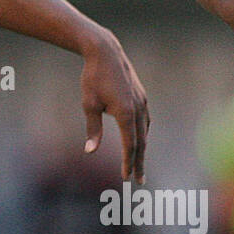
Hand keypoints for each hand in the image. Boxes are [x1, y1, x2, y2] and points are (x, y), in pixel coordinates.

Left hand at [80, 28, 149, 182]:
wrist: (105, 52)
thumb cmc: (93, 78)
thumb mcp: (89, 104)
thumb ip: (93, 129)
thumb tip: (90, 151)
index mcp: (125, 112)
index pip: (130, 144)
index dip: (128, 162)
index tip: (125, 178)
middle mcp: (138, 108)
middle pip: (141, 141)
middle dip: (139, 162)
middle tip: (138, 181)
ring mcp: (142, 102)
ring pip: (144, 131)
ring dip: (142, 148)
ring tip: (138, 164)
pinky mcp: (141, 96)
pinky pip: (144, 120)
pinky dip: (142, 133)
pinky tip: (139, 139)